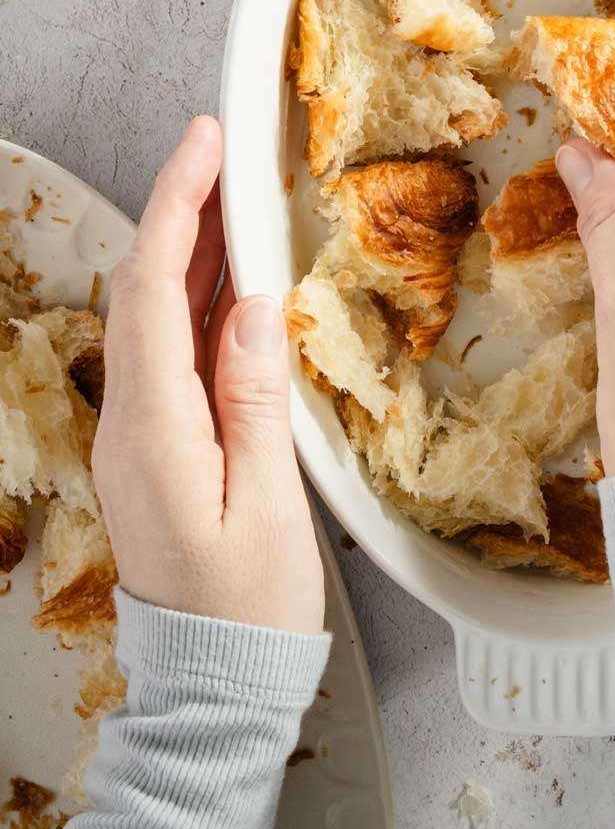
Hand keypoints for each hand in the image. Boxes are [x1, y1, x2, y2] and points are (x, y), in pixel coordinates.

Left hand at [93, 116, 324, 633]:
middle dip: (179, 210)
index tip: (204, 144)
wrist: (214, 684)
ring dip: (190, 249)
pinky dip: (200, 300)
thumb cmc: (250, 608)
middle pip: (144, 291)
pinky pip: (170, 352)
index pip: (153, 291)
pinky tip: (236, 281)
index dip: (176, 205)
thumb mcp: (269, 506)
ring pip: (155, 317)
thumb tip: (256, 307)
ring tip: (233, 193)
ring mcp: (137, 435)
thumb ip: (257, 401)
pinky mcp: (156, 446)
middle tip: (221, 147)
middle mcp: (131, 423)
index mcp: (154, 431)